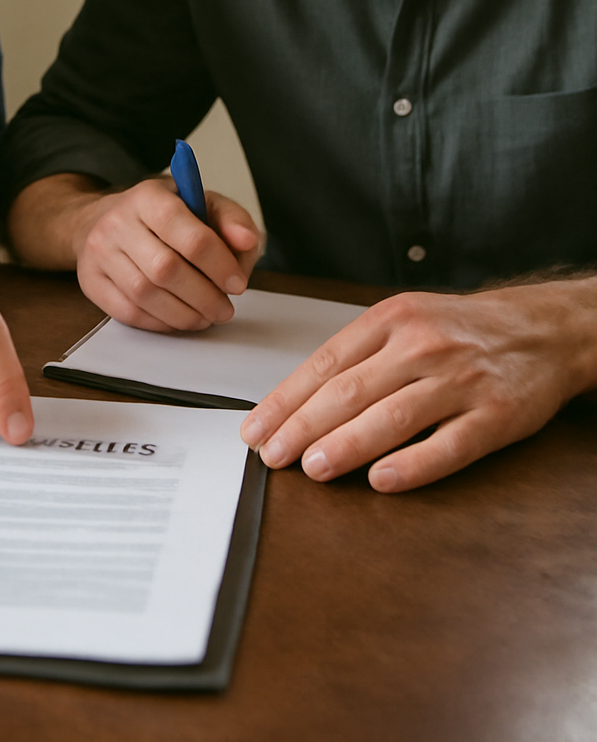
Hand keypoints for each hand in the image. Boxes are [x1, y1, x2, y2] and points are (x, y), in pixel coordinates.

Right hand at [71, 176, 264, 331]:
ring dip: (184, 314)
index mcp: (149, 196)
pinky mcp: (90, 280)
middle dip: (204, 296)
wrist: (100, 219)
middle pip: (166, 269)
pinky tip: (178, 318)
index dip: (219, 265)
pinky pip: (127, 311)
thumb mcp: (200, 202)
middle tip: (224, 308)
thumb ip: (231, 219)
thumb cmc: (160, 214)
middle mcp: (118, 221)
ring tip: (205, 316)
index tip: (237, 283)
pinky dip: (160, 322)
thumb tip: (247, 240)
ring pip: (145, 294)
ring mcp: (99, 252)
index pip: (190, 236)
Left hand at [240, 281, 596, 491]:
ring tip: (313, 468)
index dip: (286, 400)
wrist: (543, 329)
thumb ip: (359, 354)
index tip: (257, 428)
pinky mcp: (495, 414)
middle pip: (350, 390)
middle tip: (273, 455)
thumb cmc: (462, 329)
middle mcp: (421, 346)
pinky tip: (382, 480)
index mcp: (392, 320)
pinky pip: (449, 445)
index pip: (325, 363)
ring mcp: (459, 379)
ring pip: (392, 416)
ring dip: (347, 444)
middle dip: (303, 426)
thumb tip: (300, 400)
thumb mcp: (405, 321)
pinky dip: (414, 464)